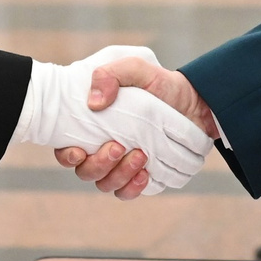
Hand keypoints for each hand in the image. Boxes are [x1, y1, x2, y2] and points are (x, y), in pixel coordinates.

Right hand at [57, 57, 219, 197]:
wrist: (194, 102)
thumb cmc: (158, 83)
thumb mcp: (135, 68)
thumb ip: (111, 74)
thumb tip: (94, 103)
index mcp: (91, 126)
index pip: (67, 148)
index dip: (66, 155)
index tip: (78, 151)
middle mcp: (101, 149)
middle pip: (86, 171)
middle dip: (98, 164)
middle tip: (117, 146)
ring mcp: (121, 165)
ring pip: (106, 184)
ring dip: (119, 174)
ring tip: (141, 155)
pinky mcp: (141, 177)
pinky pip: (128, 193)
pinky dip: (134, 188)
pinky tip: (145, 174)